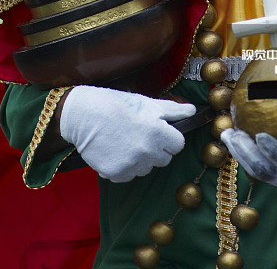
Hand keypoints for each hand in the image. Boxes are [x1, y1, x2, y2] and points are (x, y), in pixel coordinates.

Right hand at [59, 86, 195, 181]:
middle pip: (164, 159)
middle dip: (157, 149)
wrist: (83, 115)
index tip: (159, 131)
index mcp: (157, 132)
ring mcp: (131, 165)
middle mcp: (146, 152)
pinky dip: (125, 166)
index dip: (169, 137)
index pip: (178, 145)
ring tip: (126, 141)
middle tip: (141, 134)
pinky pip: (129, 175)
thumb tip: (193, 111)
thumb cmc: (117, 104)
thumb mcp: (147, 102)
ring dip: (141, 158)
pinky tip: (116, 150)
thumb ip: (173, 109)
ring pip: (147, 168)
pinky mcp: (116, 174)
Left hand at [221, 115, 276, 195]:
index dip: (274, 152)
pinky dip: (245, 148)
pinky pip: (257, 163)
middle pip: (263, 171)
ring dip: (239, 152)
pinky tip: (236, 128)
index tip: (260, 134)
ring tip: (226, 132)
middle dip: (245, 153)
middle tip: (232, 133)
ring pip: (256, 170)